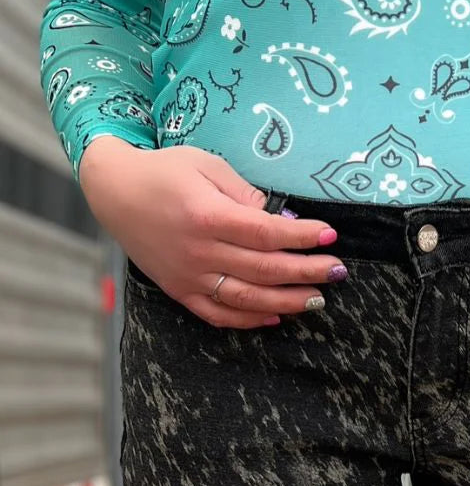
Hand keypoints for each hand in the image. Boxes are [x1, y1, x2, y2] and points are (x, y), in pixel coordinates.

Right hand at [78, 138, 345, 327]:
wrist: (115, 192)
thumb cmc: (165, 171)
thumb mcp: (207, 165)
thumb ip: (243, 192)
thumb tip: (278, 218)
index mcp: (207, 216)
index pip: (266, 234)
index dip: (301, 237)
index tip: (330, 235)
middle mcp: (199, 251)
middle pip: (263, 269)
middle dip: (306, 271)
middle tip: (338, 270)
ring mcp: (188, 276)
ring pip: (245, 298)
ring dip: (286, 301)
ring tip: (318, 298)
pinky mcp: (178, 290)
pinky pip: (216, 314)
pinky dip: (247, 320)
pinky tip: (275, 316)